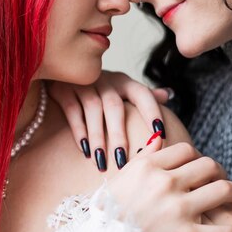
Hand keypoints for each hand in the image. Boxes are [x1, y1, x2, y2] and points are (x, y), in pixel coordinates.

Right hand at [47, 71, 171, 167]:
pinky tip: (84, 149)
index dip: (152, 112)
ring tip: (100, 162)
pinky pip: (72, 109)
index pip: (143, 94)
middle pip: (115, 106)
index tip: (161, 135)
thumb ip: (143, 94)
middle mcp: (106, 80)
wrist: (63, 69)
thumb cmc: (97, 86)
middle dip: (118, 135)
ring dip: (97, 137)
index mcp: (124, 82)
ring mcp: (84, 83)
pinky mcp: (64, 88)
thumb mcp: (120, 87)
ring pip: (93, 109)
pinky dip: (79, 130)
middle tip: (122, 161)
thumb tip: (169, 95)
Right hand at [107, 139, 231, 231]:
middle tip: (226, 180)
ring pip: (224, 191)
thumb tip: (159, 135)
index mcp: (148, 167)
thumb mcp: (120, 177)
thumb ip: (143, 156)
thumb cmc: (109, 211)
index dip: (197, 156)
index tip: (201, 166)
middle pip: (208, 166)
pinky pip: (225, 231)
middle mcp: (165, 183)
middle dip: (221, 171)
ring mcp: (178, 209)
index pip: (186, 150)